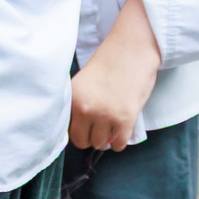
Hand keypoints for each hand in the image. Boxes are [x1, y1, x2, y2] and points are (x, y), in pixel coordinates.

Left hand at [69, 0, 160, 150]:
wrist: (130, 54)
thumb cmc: (107, 68)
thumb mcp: (81, 85)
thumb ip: (78, 105)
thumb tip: (77, 128)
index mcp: (72, 99)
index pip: (68, 131)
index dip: (78, 132)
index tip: (85, 130)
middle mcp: (86, 109)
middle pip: (84, 141)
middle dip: (91, 139)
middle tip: (99, 131)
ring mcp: (106, 115)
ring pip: (101, 143)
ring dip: (106, 140)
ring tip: (110, 130)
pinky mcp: (125, 118)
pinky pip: (119, 143)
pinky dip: (120, 142)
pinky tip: (120, 133)